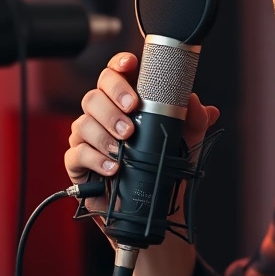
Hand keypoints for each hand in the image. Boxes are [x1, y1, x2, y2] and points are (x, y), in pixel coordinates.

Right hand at [64, 51, 219, 212]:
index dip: (118, 65)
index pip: (115, 76)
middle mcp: (102, 117)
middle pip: (95, 94)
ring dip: (105, 132)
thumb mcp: (187, 145)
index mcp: (124, 105)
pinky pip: (76, 153)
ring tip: (123, 146)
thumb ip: (194, 122)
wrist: (154, 210)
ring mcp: (88, 139)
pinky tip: (113, 167)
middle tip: (132, 113)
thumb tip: (197, 103)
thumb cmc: (163, 170)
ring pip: (83, 122)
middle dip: (113, 100)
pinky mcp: (78, 164)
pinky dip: (95, 158)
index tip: (130, 64)